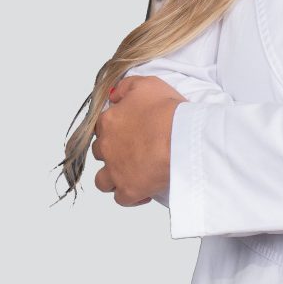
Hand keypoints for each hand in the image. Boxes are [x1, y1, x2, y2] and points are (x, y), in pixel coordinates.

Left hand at [92, 76, 186, 206]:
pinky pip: (122, 199)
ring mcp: (115, 171)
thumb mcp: (147, 84)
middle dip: (114, 152)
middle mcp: (106, 147)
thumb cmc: (168, 111)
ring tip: (133, 173)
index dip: (116, 128)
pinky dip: (132, 195)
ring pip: (103, 180)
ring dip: (114, 177)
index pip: (102, 126)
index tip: (131, 129)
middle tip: (135, 149)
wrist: (182, 137)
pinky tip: (144, 190)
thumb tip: (114, 95)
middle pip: (101, 152)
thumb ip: (126, 87)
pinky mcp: (128, 190)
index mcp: (109, 121)